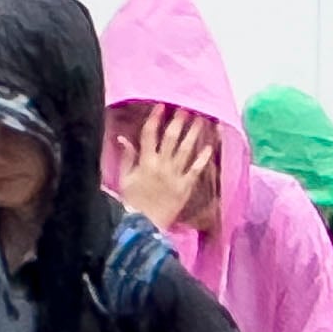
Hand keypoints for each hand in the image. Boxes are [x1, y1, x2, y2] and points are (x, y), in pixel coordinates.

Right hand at [120, 107, 217, 234]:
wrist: (142, 225)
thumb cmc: (131, 202)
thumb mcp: (124, 179)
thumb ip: (127, 158)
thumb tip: (123, 138)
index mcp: (145, 162)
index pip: (150, 135)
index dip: (155, 119)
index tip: (161, 106)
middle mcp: (161, 165)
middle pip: (171, 138)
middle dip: (178, 121)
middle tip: (186, 107)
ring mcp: (175, 176)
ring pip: (186, 150)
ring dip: (193, 133)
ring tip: (200, 120)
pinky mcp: (185, 187)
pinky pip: (195, 170)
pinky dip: (202, 158)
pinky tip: (209, 146)